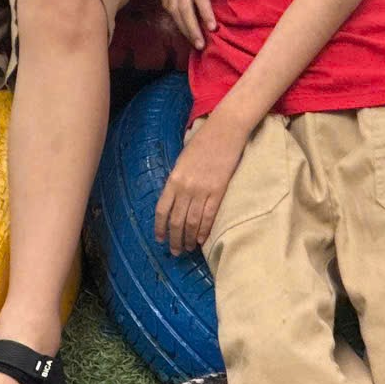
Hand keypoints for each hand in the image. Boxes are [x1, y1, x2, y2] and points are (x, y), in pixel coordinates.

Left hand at [155, 113, 246, 254]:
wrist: (224, 132)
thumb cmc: (202, 143)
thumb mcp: (181, 161)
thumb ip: (176, 181)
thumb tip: (174, 200)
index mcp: (173, 179)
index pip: (162, 209)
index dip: (160, 227)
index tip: (160, 239)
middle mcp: (185, 187)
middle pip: (176, 220)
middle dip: (174, 238)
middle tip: (175, 252)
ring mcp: (202, 190)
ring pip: (192, 222)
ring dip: (188, 238)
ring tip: (187, 248)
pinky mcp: (218, 191)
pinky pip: (209, 215)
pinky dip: (204, 230)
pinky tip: (201, 239)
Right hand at [158, 0, 227, 50]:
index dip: (205, 14)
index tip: (213, 28)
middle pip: (184, 8)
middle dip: (192, 28)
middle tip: (201, 45)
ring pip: (173, 8)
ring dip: (182, 26)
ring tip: (192, 40)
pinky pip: (166, 1)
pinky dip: (172, 16)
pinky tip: (180, 24)